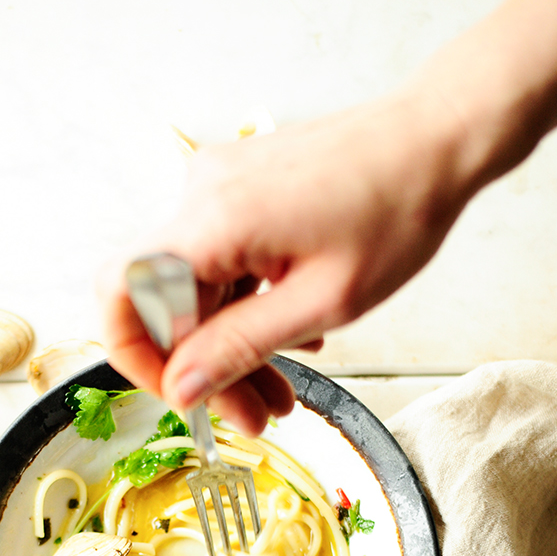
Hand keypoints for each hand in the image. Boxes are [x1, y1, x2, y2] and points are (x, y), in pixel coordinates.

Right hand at [99, 87, 469, 435]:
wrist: (434, 139)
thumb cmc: (397, 210)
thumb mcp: (322, 303)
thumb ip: (240, 347)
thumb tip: (181, 389)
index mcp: (215, 221)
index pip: (122, 291)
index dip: (135, 354)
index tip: (180, 394)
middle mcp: (201, 195)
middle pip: (165, 303)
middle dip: (205, 369)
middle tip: (253, 416)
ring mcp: (217, 189)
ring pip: (196, 290)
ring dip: (231, 346)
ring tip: (280, 391)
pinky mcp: (237, 191)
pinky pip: (220, 264)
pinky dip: (245, 308)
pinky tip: (291, 339)